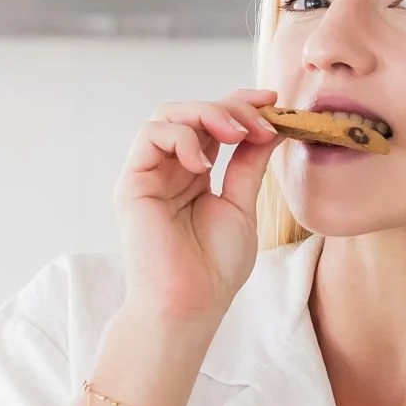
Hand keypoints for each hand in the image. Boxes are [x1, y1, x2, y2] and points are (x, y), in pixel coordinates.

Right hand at [115, 89, 281, 329]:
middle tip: (261, 123)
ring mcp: (149, 173)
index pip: (213, 124)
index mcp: (195, 175)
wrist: (189, 303)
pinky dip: (182, 137)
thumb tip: (268, 127)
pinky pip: (152, 135)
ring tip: (236, 135)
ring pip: (169, 114)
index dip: (241, 105)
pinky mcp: (132, 182)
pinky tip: (203, 164)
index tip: (273, 101)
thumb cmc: (214, 267)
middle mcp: (170, 169)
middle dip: (230, 108)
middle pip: (192, 112)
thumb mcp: (241, 204)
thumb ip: (248, 163)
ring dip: (208, 114)